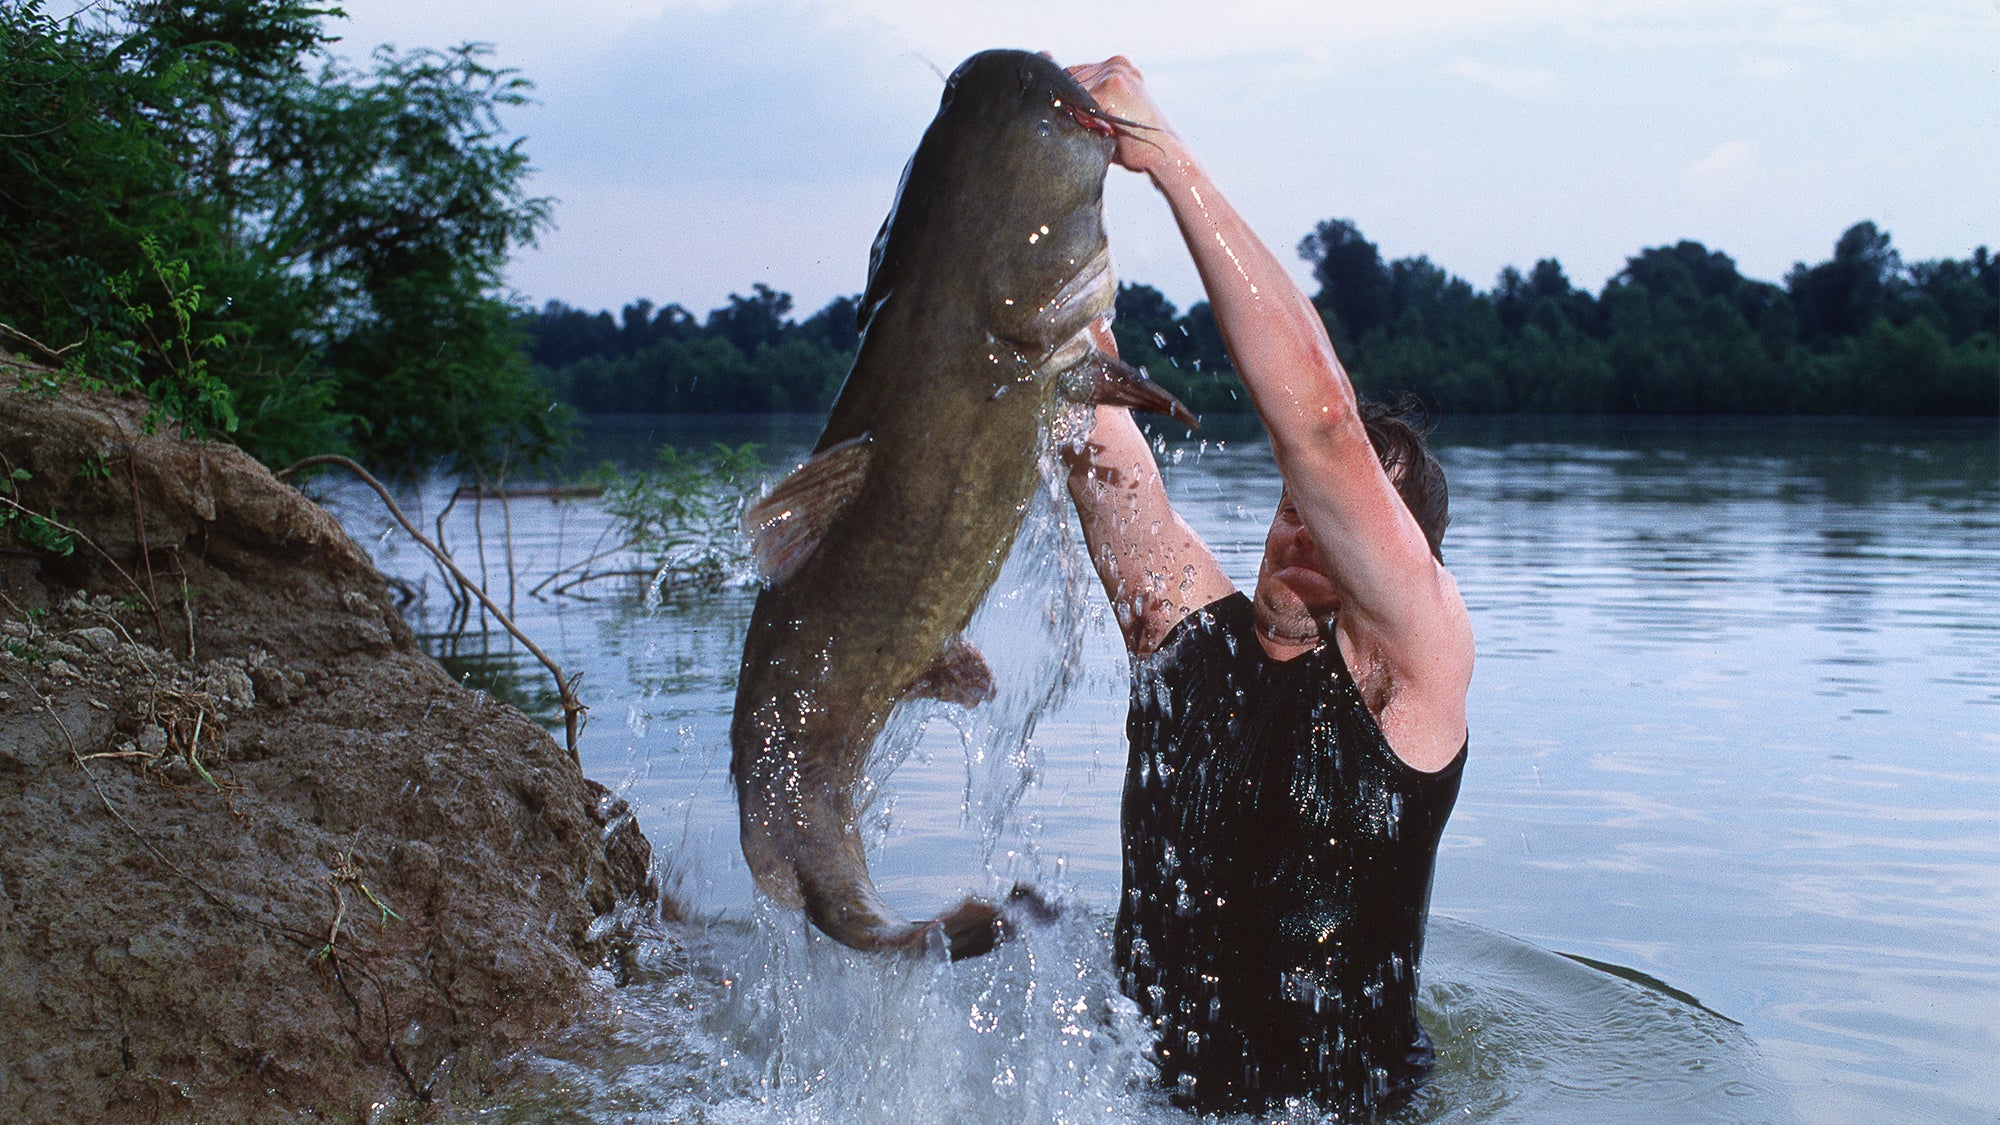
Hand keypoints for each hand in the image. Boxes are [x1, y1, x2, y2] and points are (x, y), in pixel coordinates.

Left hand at [1066, 56, 1180, 175]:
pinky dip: (1082, 119)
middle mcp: (1116, 65)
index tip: (1078, 116)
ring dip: (1077, 114)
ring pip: (1072, 92)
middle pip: (1069, 80)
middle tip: (1094, 127)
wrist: (1163, 155)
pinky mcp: (1111, 86)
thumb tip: (1053, 102)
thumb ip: (1083, 106)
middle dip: (1071, 105)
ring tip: (1102, 129)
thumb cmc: (1133, 143)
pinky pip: (1078, 102)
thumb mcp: (1106, 118)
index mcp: (1117, 67)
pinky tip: (1100, 129)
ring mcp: (1114, 73)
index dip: (1068, 98)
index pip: (1073, 74)